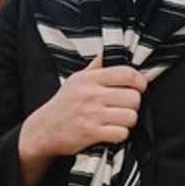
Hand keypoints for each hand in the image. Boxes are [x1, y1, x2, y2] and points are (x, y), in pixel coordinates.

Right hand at [21, 55, 144, 160]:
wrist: (44, 129)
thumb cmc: (65, 103)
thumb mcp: (77, 79)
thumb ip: (97, 66)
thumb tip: (113, 51)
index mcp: (89, 78)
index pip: (127, 74)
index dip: (140, 82)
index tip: (138, 88)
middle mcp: (90, 94)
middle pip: (133, 98)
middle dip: (134, 104)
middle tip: (125, 107)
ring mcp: (91, 114)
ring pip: (131, 117)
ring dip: (128, 121)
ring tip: (117, 120)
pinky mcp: (91, 133)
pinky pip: (122, 134)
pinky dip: (120, 134)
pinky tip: (110, 131)